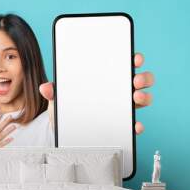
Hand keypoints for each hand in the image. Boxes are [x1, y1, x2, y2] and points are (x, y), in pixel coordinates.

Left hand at [39, 52, 153, 134]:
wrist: (65, 131)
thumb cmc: (66, 109)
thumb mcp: (59, 98)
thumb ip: (53, 92)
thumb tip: (45, 88)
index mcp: (106, 79)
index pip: (124, 64)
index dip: (134, 58)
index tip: (135, 58)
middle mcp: (119, 91)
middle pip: (140, 80)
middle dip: (143, 77)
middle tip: (136, 79)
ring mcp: (122, 108)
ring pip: (143, 99)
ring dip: (145, 96)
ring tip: (136, 97)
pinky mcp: (122, 125)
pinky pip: (134, 124)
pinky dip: (137, 124)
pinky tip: (135, 125)